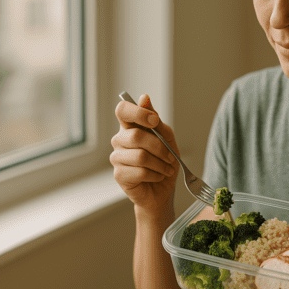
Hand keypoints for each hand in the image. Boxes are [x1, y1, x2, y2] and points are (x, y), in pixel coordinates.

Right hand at [110, 94, 179, 215]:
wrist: (162, 190)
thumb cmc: (164, 162)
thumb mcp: (167, 139)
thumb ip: (156, 121)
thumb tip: (144, 98)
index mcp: (130, 127)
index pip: (122, 110)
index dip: (137, 112)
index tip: (154, 121)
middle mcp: (119, 140)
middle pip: (137, 136)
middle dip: (160, 148)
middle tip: (171, 157)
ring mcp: (117, 158)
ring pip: (141, 156)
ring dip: (161, 164)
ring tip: (166, 168)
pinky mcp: (119, 175)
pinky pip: (141, 171)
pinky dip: (156, 174)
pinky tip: (157, 177)